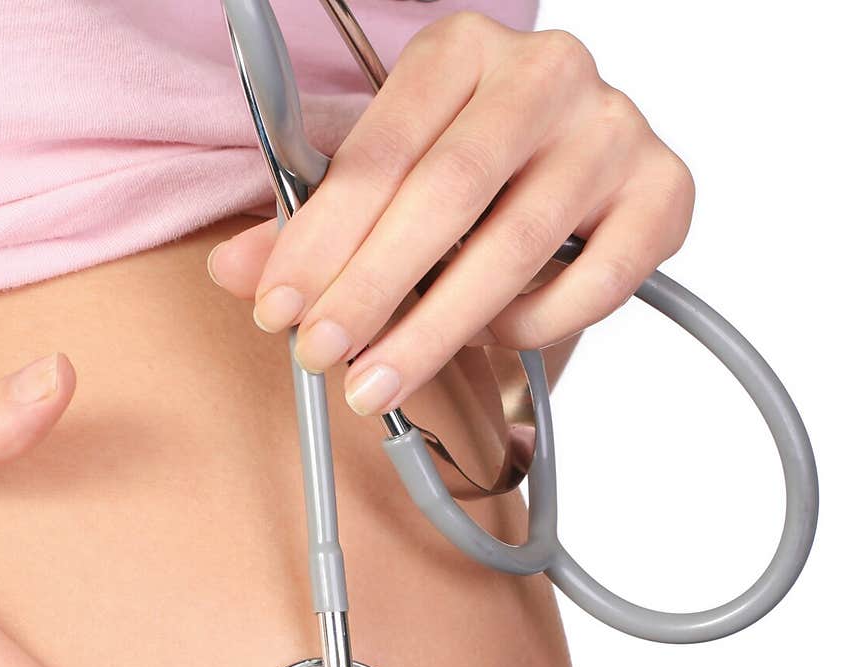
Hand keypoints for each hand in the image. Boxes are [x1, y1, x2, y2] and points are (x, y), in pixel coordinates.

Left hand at [207, 13, 693, 415]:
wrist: (581, 165)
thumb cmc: (473, 176)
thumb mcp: (387, 186)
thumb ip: (314, 224)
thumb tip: (234, 273)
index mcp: (463, 50)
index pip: (382, 147)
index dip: (323, 235)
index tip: (277, 306)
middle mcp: (547, 73)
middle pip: (448, 193)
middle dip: (374, 287)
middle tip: (324, 356)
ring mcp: (614, 130)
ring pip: (517, 244)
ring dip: (438, 328)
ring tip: (381, 382)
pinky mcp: (666, 192)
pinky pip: (598, 279)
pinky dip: (536, 322)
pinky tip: (495, 339)